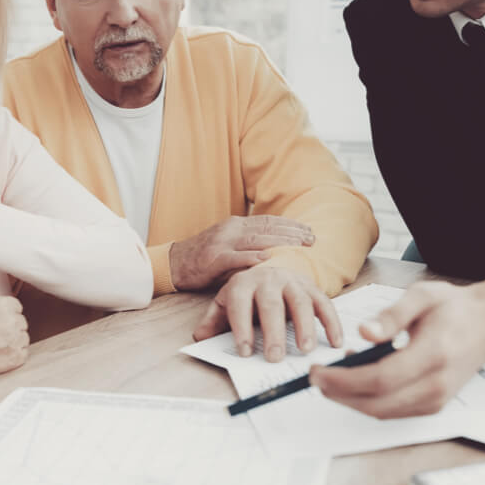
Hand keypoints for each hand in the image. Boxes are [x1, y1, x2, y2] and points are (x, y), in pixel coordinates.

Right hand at [0, 296, 28, 404]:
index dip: (7, 316)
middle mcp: (10, 320)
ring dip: (13, 344)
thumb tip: (3, 319)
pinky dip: (14, 358)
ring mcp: (14, 339)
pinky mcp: (14, 359)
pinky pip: (23, 355)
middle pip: (21, 323)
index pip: (16, 307)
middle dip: (10, 330)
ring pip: (24, 339)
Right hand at [169, 215, 314, 290]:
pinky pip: (234, 258)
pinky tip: (267, 259)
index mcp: (236, 225)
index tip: (308, 230)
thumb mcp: (228, 246)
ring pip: (256, 240)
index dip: (290, 225)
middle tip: (312, 239)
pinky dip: (251, 258)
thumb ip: (248, 245)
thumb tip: (275, 250)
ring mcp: (221, 243)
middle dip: (292, 232)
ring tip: (298, 246)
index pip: (268, 221)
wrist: (172, 263)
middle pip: (267, 228)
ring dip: (280, 242)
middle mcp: (231, 229)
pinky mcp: (212, 258)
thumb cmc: (202, 258)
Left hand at [191, 264, 341, 360]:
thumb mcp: (226, 304)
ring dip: (305, 326)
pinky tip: (334, 342)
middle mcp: (268, 279)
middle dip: (273, 332)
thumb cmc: (247, 295)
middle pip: (271, 305)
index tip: (246, 352)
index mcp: (242, 283)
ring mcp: (292, 282)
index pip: (240, 305)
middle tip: (275, 357)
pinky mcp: (312, 287)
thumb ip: (214, 321)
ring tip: (305, 349)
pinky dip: (331, 322)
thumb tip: (200, 337)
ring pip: (300, 301)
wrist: (270, 269)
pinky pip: (324, 303)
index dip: (242, 328)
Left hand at [310, 281, 484, 418]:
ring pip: (382, 412)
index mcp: (433, 355)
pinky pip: (392, 410)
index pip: (380, 379)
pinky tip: (356, 378)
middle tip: (314, 377)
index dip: (343, 379)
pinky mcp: (432, 405)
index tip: (317, 370)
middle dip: (339, 394)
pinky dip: (368, 400)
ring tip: (331, 374)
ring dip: (350, 399)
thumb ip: (392, 315)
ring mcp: (436, 400)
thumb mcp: (422, 296)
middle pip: (377, 403)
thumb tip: (363, 333)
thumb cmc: (453, 308)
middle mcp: (436, 385)